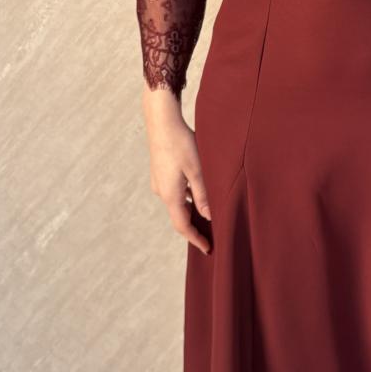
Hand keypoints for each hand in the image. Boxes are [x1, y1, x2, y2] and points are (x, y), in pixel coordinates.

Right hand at [142, 86, 211, 254]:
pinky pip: (175, 193)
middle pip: (179, 217)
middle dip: (194, 228)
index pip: (183, 225)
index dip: (195, 239)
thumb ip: (204, 195)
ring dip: (191, 212)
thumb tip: (209, 216)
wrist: (162, 122)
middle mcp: (162, 192)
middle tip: (211, 237)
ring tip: (209, 218)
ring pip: (177, 204)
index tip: (208, 249)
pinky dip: (187, 199)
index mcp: (170, 195)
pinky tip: (199, 195)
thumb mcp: (198, 170)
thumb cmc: (182, 143)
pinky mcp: (160, 173)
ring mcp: (159, 182)